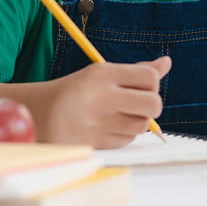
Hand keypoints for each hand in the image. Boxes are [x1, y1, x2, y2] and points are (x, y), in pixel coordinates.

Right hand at [43, 56, 171, 147]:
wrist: (39, 114)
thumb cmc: (77, 91)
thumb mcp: (102, 73)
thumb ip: (136, 71)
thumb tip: (167, 62)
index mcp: (103, 74)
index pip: (150, 76)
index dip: (153, 83)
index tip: (142, 86)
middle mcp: (101, 97)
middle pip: (153, 104)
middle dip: (151, 106)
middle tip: (138, 104)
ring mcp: (97, 122)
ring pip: (141, 126)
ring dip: (135, 122)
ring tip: (118, 115)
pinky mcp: (93, 143)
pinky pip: (126, 141)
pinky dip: (122, 136)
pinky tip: (107, 127)